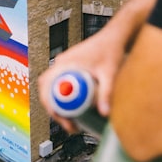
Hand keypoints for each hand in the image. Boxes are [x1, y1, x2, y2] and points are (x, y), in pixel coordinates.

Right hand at [37, 0, 161, 133]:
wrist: (115, 35)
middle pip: (47, 90)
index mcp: (64, 63)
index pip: (47, 87)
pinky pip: (60, 84)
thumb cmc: (111, 50)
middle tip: (70, 126)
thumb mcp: (109, 73)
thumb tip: (104, 114)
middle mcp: (61, 63)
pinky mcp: (70, 66)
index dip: (51, 107)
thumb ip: (106, 93)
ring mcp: (64, 64)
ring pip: (52, 88)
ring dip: (58, 105)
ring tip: (73, 121)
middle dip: (55, 110)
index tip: (64, 121)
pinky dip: (62, 97)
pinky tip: (74, 108)